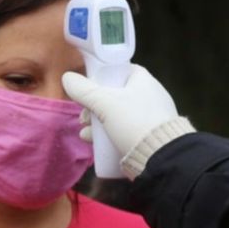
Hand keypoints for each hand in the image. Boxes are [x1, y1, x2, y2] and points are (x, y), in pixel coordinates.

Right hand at [62, 65, 192, 177]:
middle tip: (83, 116)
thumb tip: (67, 78)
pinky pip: (124, 130)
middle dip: (93, 106)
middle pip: (113, 95)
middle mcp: (149, 95)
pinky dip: (108, 134)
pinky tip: (94, 142)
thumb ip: (83, 90)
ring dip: (97, 122)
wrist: (161, 157)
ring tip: (85, 133)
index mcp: (143, 80)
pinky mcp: (148, 136)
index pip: (119, 71)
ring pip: (116, 115)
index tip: (87, 88)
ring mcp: (150, 117)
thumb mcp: (104, 103)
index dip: (101, 77)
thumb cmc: (133, 121)